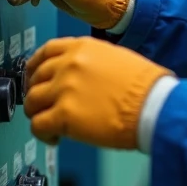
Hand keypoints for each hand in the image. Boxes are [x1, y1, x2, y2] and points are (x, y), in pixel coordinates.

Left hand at [24, 37, 172, 148]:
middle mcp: (69, 64)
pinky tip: (56, 138)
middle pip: (35, 78)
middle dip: (37, 93)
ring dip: (38, 114)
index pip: (46, 51)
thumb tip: (81, 78)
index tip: (35, 78)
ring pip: (31, 102)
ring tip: (52, 125)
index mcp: (82, 48)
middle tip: (46, 106)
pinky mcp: (64, 115)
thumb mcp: (117, 58)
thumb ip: (92, 63)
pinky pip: (38, 125)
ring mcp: (64, 88)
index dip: (36, 67)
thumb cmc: (146, 86)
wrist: (154, 105)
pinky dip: (43, 134)